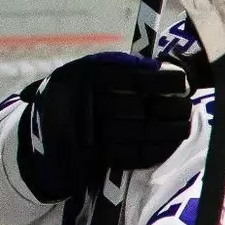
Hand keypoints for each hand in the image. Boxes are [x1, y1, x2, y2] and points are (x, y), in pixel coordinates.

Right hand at [18, 52, 191, 203]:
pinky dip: (158, 148)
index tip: (183, 80)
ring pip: (140, 131)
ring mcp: (90, 133)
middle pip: (140, 106)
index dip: (163, 80)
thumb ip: (118, 68)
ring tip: (185, 123)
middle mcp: (86, 103)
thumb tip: (157, 66)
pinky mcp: (95, 158)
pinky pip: (134, 154)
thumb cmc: (72, 98)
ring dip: (169, 129)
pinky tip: (172, 141)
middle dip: (170, 106)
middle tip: (187, 104)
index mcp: (85, 76)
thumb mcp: (86, 73)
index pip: (133, 77)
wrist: (37, 135)